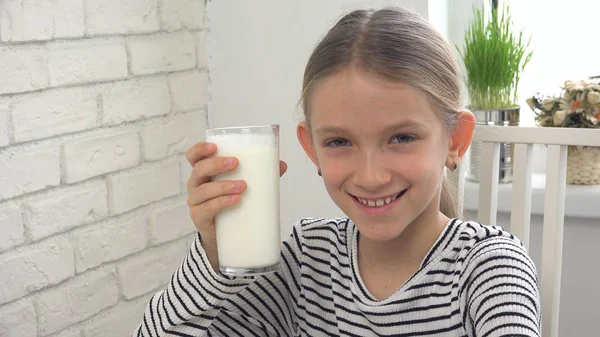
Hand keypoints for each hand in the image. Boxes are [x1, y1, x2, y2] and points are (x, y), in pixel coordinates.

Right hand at [185, 142, 286, 266]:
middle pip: (199, 170)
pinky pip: (207, 208)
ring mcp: (196, 202)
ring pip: (204, 190)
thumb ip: (261, 175)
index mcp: (204, 172)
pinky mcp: (199, 217)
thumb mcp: (243, 186)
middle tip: (236, 163)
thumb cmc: (231, 203)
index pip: (194, 157)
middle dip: (216, 165)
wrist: (225, 235)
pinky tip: (235, 200)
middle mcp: (196, 185)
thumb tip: (281, 165)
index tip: (214, 147)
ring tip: (242, 186)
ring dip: (223, 186)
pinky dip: (222, 203)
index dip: (200, 149)